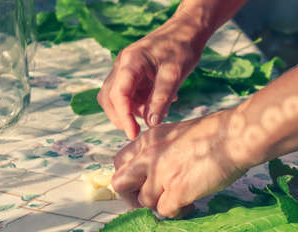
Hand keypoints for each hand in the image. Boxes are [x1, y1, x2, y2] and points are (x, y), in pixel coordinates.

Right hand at [98, 13, 208, 139]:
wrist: (187, 31)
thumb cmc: (182, 48)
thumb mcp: (174, 75)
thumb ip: (161, 99)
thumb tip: (151, 123)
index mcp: (131, 62)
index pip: (118, 94)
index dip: (123, 117)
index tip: (133, 134)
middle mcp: (123, 65)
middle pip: (110, 97)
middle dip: (122, 117)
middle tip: (138, 131)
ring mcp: (126, 69)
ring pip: (117, 97)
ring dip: (133, 110)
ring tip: (157, 111)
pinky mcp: (133, 74)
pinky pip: (130, 94)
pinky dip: (140, 103)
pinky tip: (159, 102)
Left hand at [111, 110, 247, 217]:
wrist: (234, 136)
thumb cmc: (215, 132)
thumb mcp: (177, 133)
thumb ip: (161, 150)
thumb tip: (159, 170)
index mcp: (148, 139)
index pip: (119, 163)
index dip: (128, 177)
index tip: (142, 184)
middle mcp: (148, 156)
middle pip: (119, 184)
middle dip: (131, 197)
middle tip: (150, 200)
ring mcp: (160, 174)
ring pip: (144, 202)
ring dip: (161, 205)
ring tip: (181, 201)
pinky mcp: (176, 191)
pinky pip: (165, 212)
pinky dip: (177, 213)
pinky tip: (190, 206)